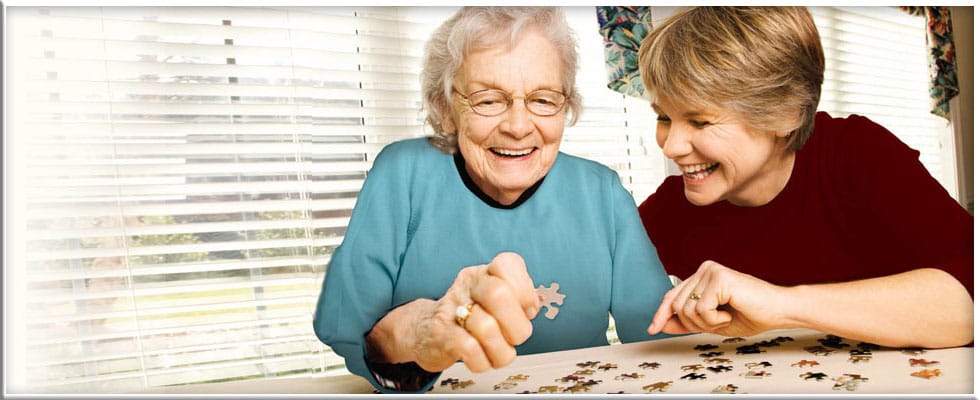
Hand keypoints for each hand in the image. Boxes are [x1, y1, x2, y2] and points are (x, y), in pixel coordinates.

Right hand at [411, 252, 540, 372]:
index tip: (527, 309)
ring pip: (486, 328)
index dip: (525, 290)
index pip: (508, 263)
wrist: (426, 331)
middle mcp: (468, 285)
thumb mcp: (495, 301)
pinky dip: (483, 361)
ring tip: (497, 351)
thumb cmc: (469, 316)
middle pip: (498, 295)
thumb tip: (535, 302)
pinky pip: (470, 350)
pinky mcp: (442, 334)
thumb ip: (519, 299)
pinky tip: (481, 358)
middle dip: (517, 325)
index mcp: (484, 273)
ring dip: (501, 350)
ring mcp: (452, 308)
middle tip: (515, 337)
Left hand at [647, 260, 791, 337]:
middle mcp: (704, 269)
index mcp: (701, 277)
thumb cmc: (751, 315)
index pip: (672, 296)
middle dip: (694, 324)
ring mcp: (711, 271)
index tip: (652, 329)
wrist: (779, 312)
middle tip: (718, 323)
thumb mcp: (712, 323)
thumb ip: (687, 322)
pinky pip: (701, 309)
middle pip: (676, 305)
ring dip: (706, 323)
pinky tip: (730, 313)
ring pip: (686, 309)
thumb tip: (661, 325)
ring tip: (726, 317)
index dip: (661, 314)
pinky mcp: (719, 278)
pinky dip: (715, 320)